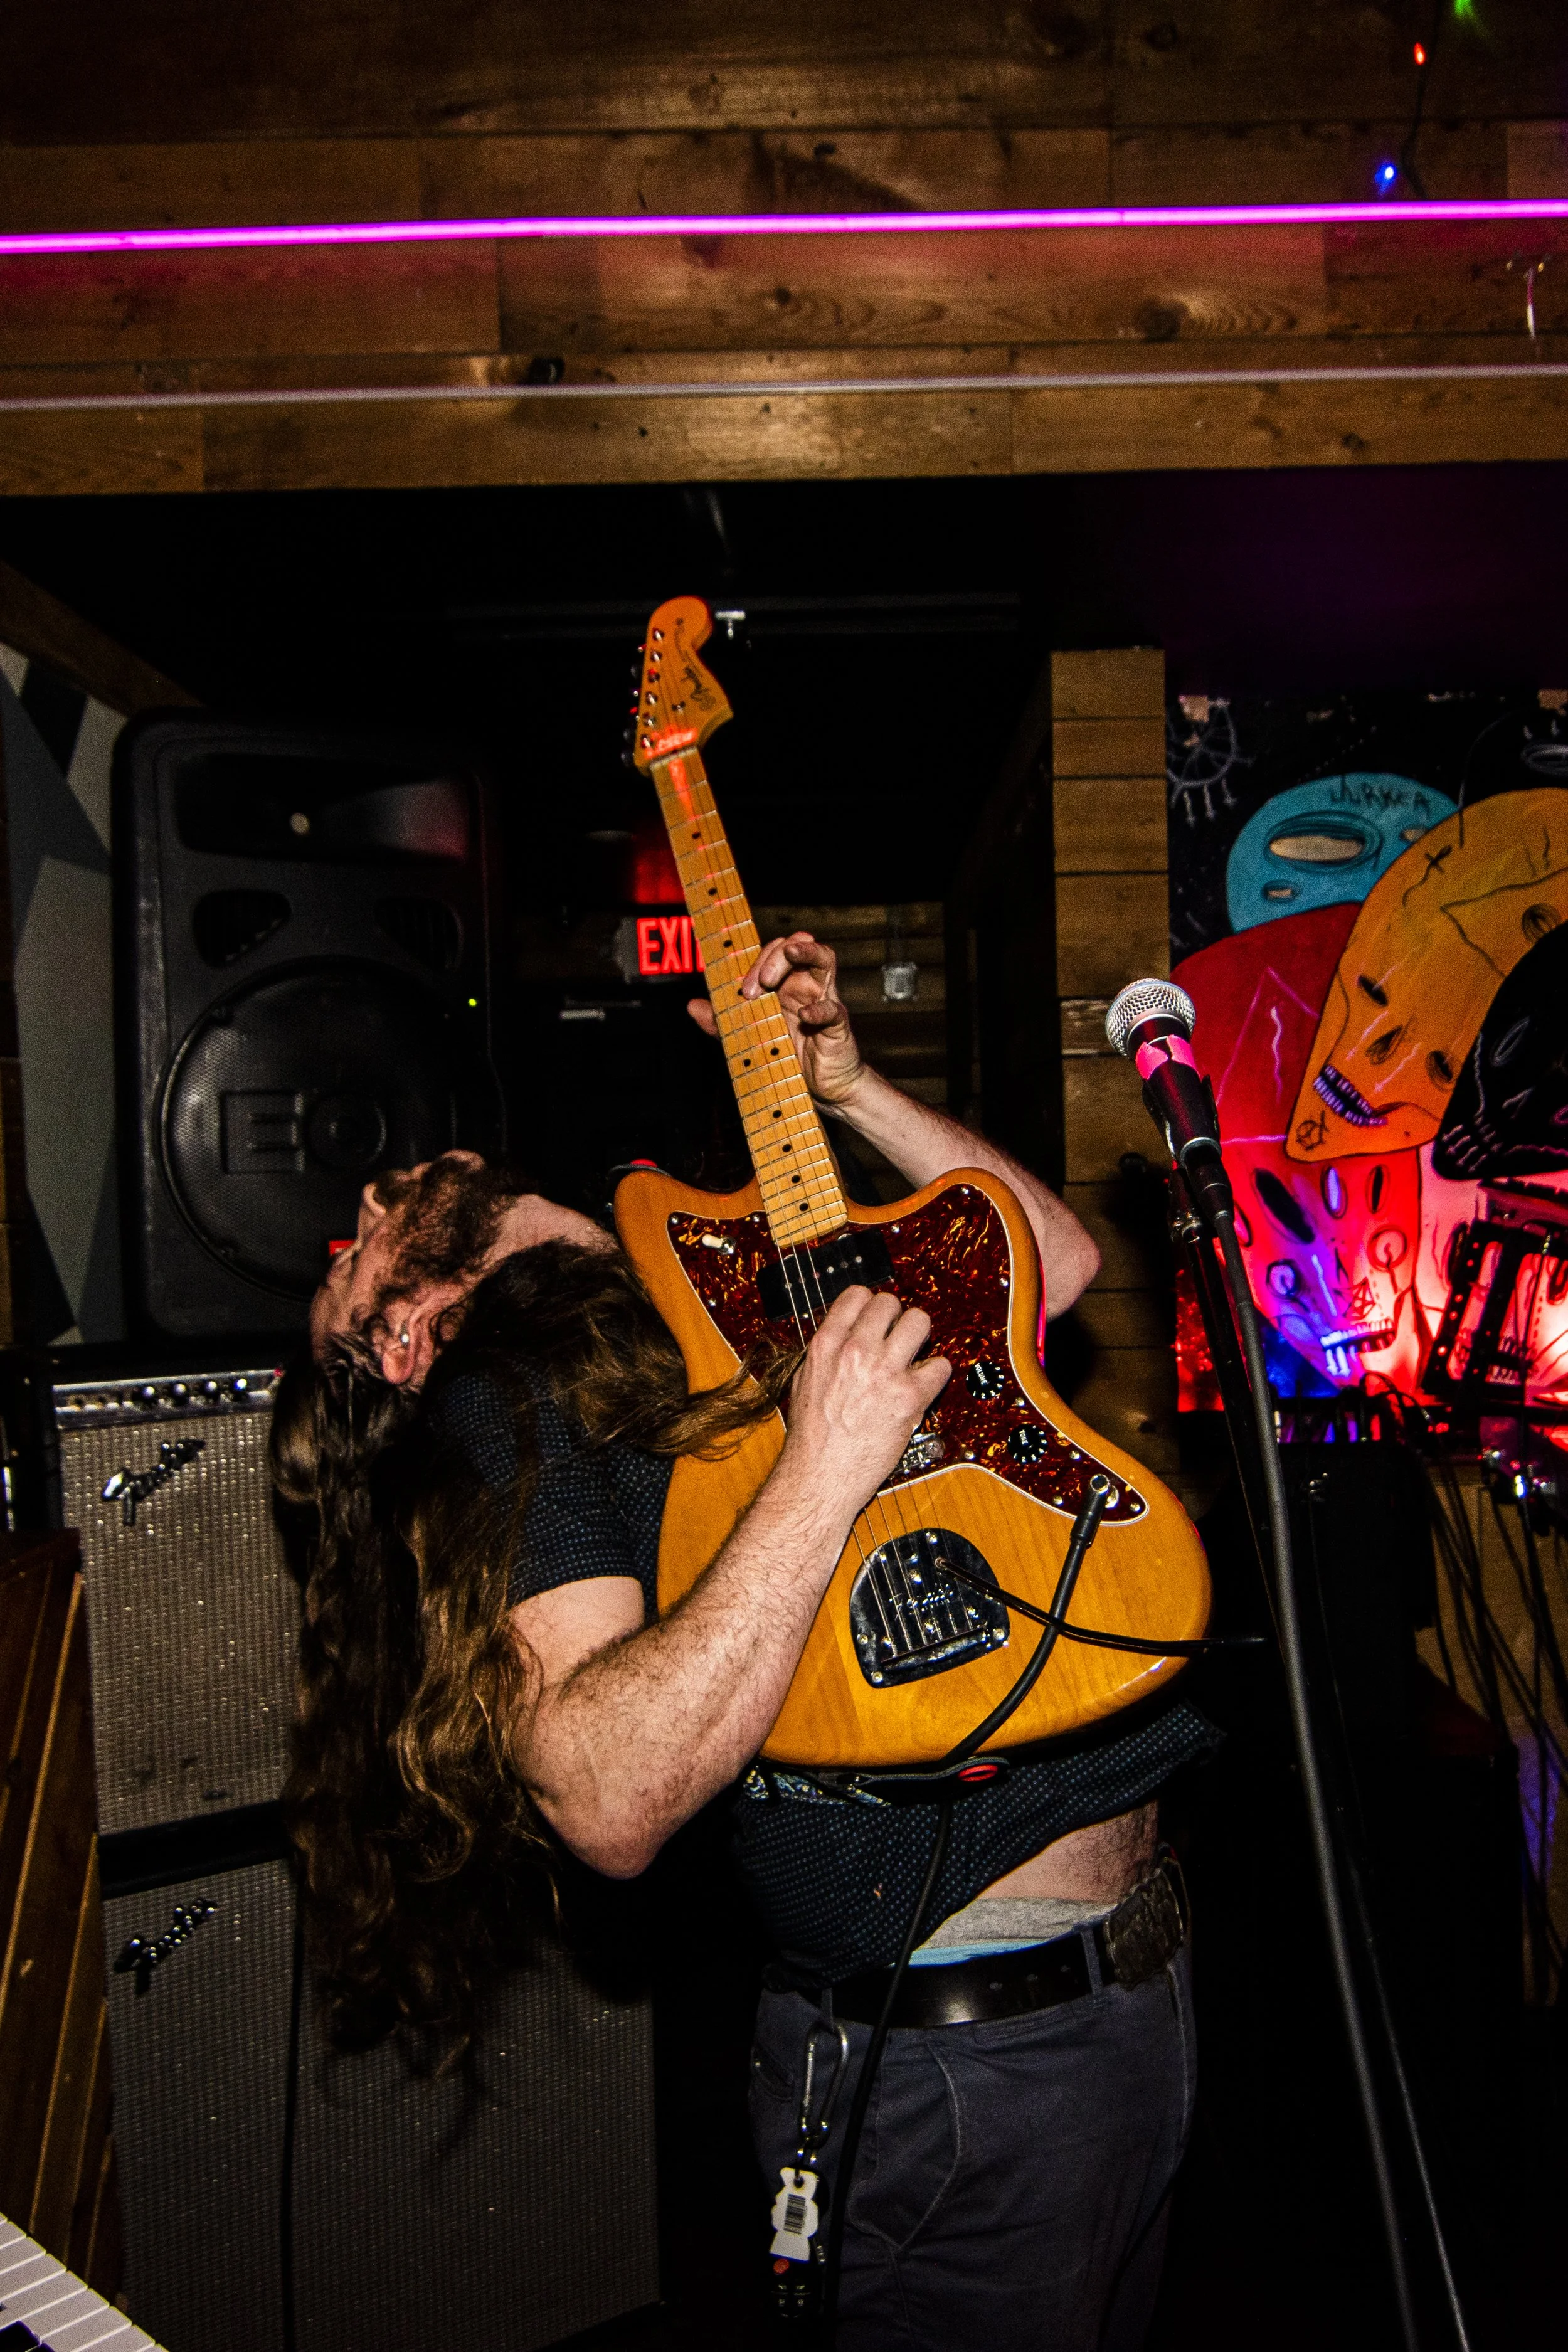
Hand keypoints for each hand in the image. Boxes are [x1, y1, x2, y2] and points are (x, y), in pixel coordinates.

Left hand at [688, 932, 864, 1107]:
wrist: (821, 1088)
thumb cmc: (789, 1057)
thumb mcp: (747, 1038)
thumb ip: (722, 1022)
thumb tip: (692, 1005)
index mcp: (783, 985)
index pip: (770, 953)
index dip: (755, 962)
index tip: (743, 990)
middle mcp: (804, 987)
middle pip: (795, 946)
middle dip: (772, 957)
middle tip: (759, 985)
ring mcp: (823, 1000)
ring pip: (824, 958)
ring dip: (805, 952)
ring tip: (790, 954)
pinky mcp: (837, 1024)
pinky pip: (833, 1008)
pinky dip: (820, 1009)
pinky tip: (806, 1016)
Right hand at [778, 1285, 950, 1526]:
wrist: (821, 1475)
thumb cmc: (811, 1436)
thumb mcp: (804, 1380)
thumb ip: (827, 1352)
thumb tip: (845, 1334)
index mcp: (827, 1343)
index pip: (858, 1295)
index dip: (871, 1304)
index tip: (876, 1317)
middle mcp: (857, 1351)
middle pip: (892, 1303)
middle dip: (897, 1318)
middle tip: (897, 1337)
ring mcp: (885, 1371)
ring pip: (920, 1322)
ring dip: (920, 1336)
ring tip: (914, 1354)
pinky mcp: (910, 1397)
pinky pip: (940, 1365)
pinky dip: (936, 1374)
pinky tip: (923, 1385)